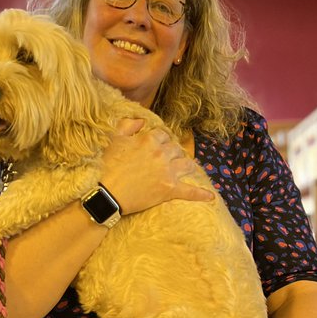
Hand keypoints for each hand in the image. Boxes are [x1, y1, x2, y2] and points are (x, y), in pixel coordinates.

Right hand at [99, 118, 213, 214]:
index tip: (158, 144)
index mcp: (149, 140)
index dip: (161, 139)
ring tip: (187, 168)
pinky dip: (201, 194)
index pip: (163, 134)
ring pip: (186, 164)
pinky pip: (189, 191)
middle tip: (169, 158)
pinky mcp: (169, 190)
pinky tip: (210, 196)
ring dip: (187, 165)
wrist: (105, 193)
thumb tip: (141, 121)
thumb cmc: (106, 165)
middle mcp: (161, 153)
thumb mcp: (113, 139)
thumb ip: (127, 125)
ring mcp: (167, 172)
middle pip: (176, 149)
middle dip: (174, 152)